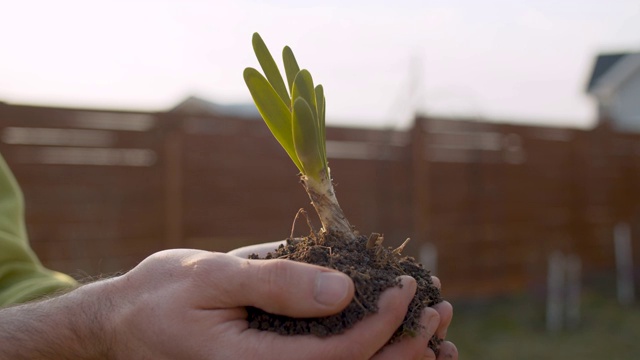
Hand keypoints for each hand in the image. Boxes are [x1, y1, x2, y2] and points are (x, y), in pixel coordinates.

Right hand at [105, 248, 431, 358]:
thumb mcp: (212, 278)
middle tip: (441, 309)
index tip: (407, 285)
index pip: (340, 357)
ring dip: (398, 353)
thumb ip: (275, 284)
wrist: (126, 322)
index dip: (383, 325)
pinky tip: (397, 330)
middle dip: (406, 347)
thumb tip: (343, 289)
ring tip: (437, 324)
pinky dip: (370, 348)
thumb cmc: (162, 296)